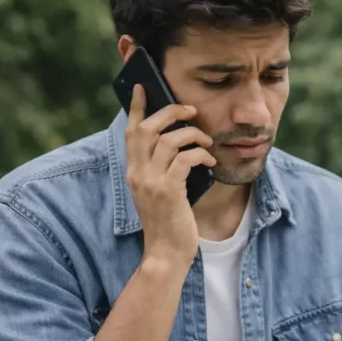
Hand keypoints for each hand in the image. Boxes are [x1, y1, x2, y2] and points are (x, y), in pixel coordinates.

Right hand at [125, 84, 215, 268]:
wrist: (167, 253)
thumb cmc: (169, 221)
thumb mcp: (159, 191)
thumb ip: (161, 168)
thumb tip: (178, 142)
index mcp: (133, 172)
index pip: (130, 132)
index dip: (136, 108)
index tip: (142, 87)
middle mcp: (137, 174)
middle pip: (147, 128)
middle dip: (170, 112)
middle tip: (191, 111)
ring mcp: (151, 182)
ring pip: (168, 141)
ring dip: (192, 135)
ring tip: (207, 142)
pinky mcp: (168, 191)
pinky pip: (185, 159)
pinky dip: (200, 155)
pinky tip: (210, 163)